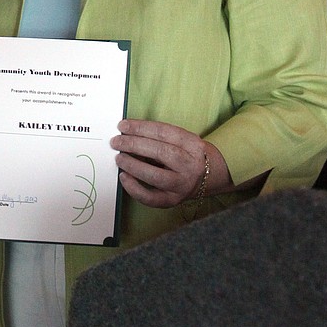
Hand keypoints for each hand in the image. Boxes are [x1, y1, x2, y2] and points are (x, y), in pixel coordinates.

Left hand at [110, 119, 229, 208]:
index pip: (164, 132)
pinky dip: (134, 188)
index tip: (122, 126)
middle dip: (134, 145)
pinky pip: (151, 198)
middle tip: (116, 142)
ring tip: (119, 158)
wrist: (210, 177)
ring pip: (156, 175)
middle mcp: (190, 165)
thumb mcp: (183, 140)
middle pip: (161, 152)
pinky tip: (124, 177)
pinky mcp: (173, 200)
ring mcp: (182, 185)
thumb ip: (160, 138)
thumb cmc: (188, 155)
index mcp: (193, 145)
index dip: (141, 128)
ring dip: (133, 165)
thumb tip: (128, 134)